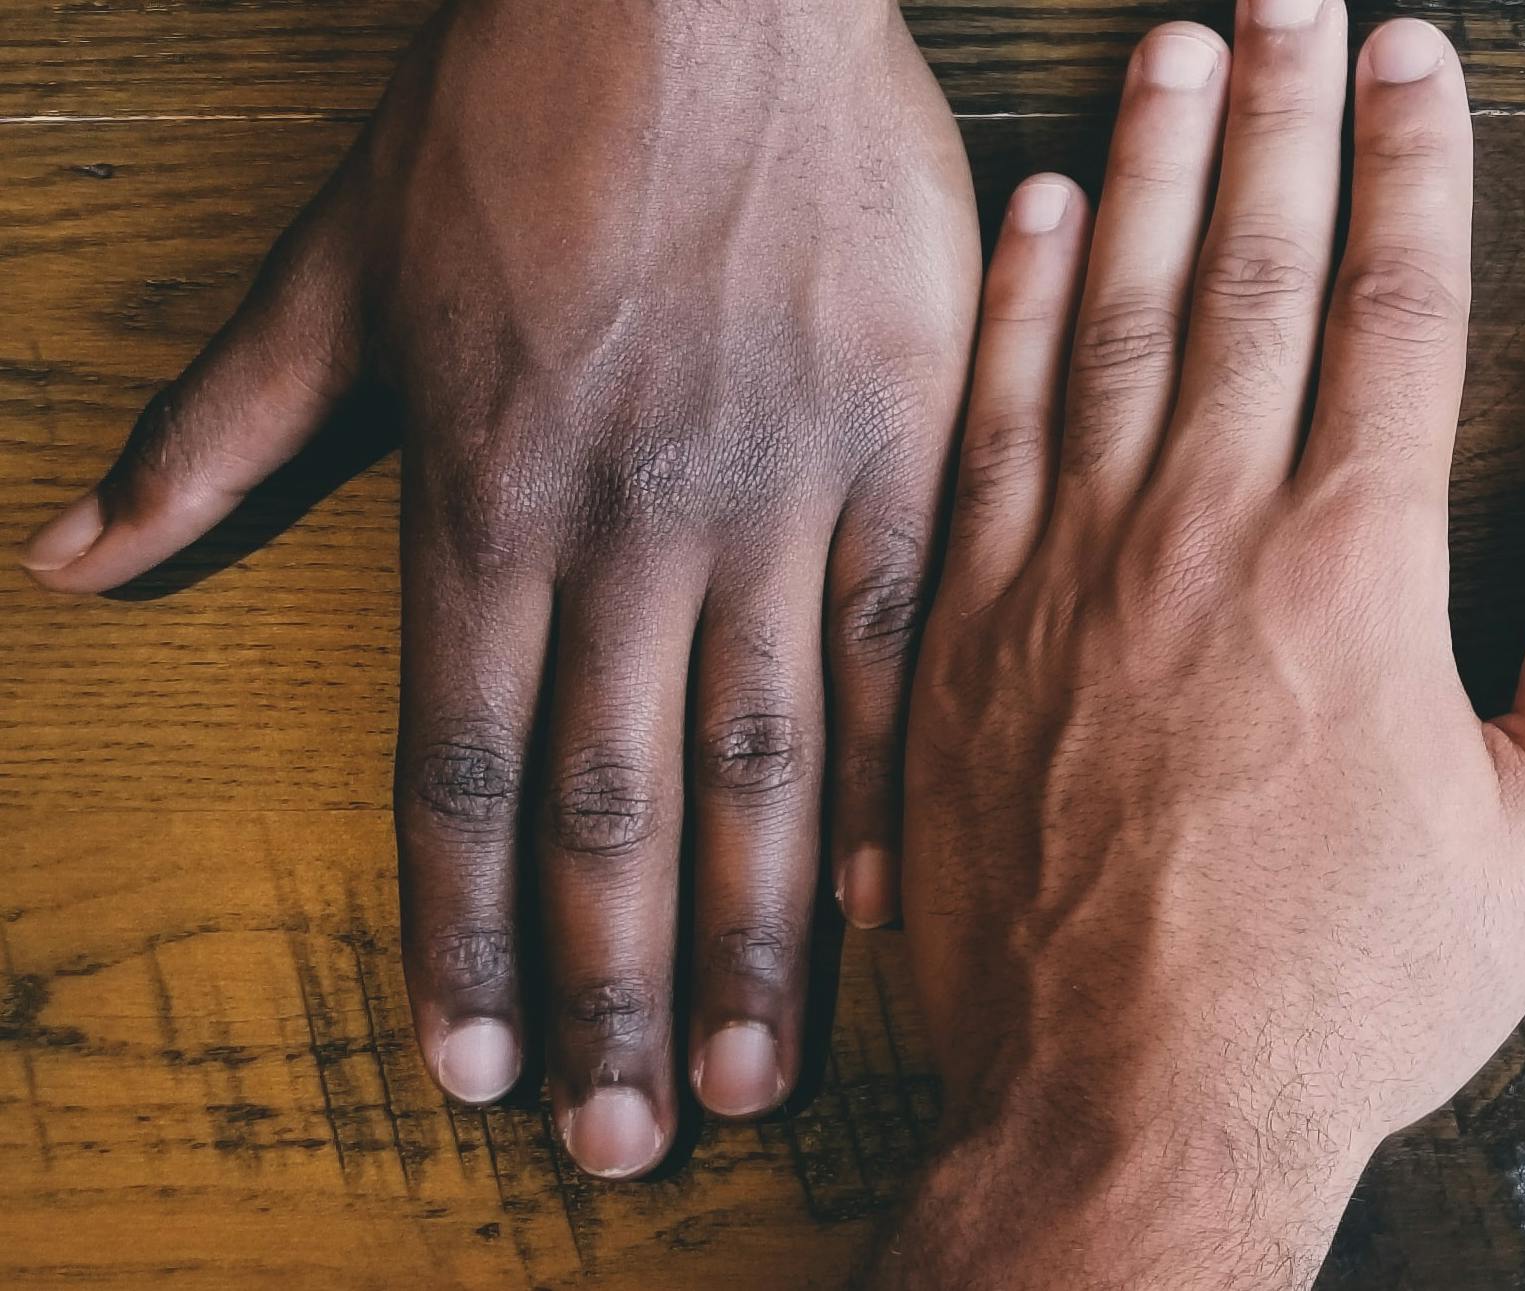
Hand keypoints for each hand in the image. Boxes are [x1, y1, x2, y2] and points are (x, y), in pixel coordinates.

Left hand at [18, 1, 977, 1167]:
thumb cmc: (514, 104)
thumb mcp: (336, 261)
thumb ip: (224, 427)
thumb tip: (76, 558)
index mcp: (486, 491)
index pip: (463, 767)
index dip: (461, 936)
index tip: (467, 1068)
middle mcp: (632, 522)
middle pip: (612, 803)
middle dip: (604, 990)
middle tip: (622, 1141)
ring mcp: (780, 487)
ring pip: (769, 754)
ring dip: (753, 931)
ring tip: (750, 1069)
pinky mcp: (904, 439)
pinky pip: (910, 640)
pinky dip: (904, 776)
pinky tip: (899, 898)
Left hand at [871, 14, 1524, 1287]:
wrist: (1128, 1118)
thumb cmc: (1352, 993)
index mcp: (1352, 569)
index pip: (1390, 305)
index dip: (1412, 161)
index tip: (1421, 53)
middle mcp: (1197, 535)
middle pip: (1243, 269)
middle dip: (1278, 112)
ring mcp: (1063, 574)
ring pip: (1108, 315)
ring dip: (1148, 164)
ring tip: (1176, 46)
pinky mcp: (961, 632)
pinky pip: (989, 421)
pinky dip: (1016, 304)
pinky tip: (1043, 211)